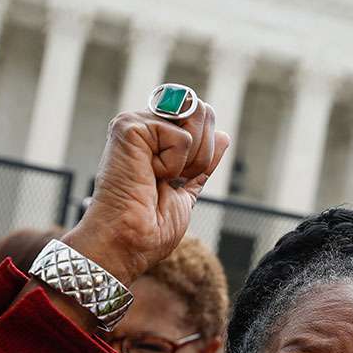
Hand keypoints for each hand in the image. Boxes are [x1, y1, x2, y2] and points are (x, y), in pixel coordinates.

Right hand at [62, 103, 230, 286]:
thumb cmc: (151, 226)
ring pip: (194, 117)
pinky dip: (173, 165)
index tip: (180, 181)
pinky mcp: (130, 128)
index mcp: (156, 139)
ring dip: (190, 159)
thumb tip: (223, 135)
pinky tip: (148, 176)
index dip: (205, 151)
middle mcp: (145, 125)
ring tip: (161, 177)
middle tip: (172, 180)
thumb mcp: (187, 189)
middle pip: (202, 111)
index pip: (201, 119)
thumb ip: (202, 162)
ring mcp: (135, 123)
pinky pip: (180, 138)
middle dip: (202, 153)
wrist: (132, 241)